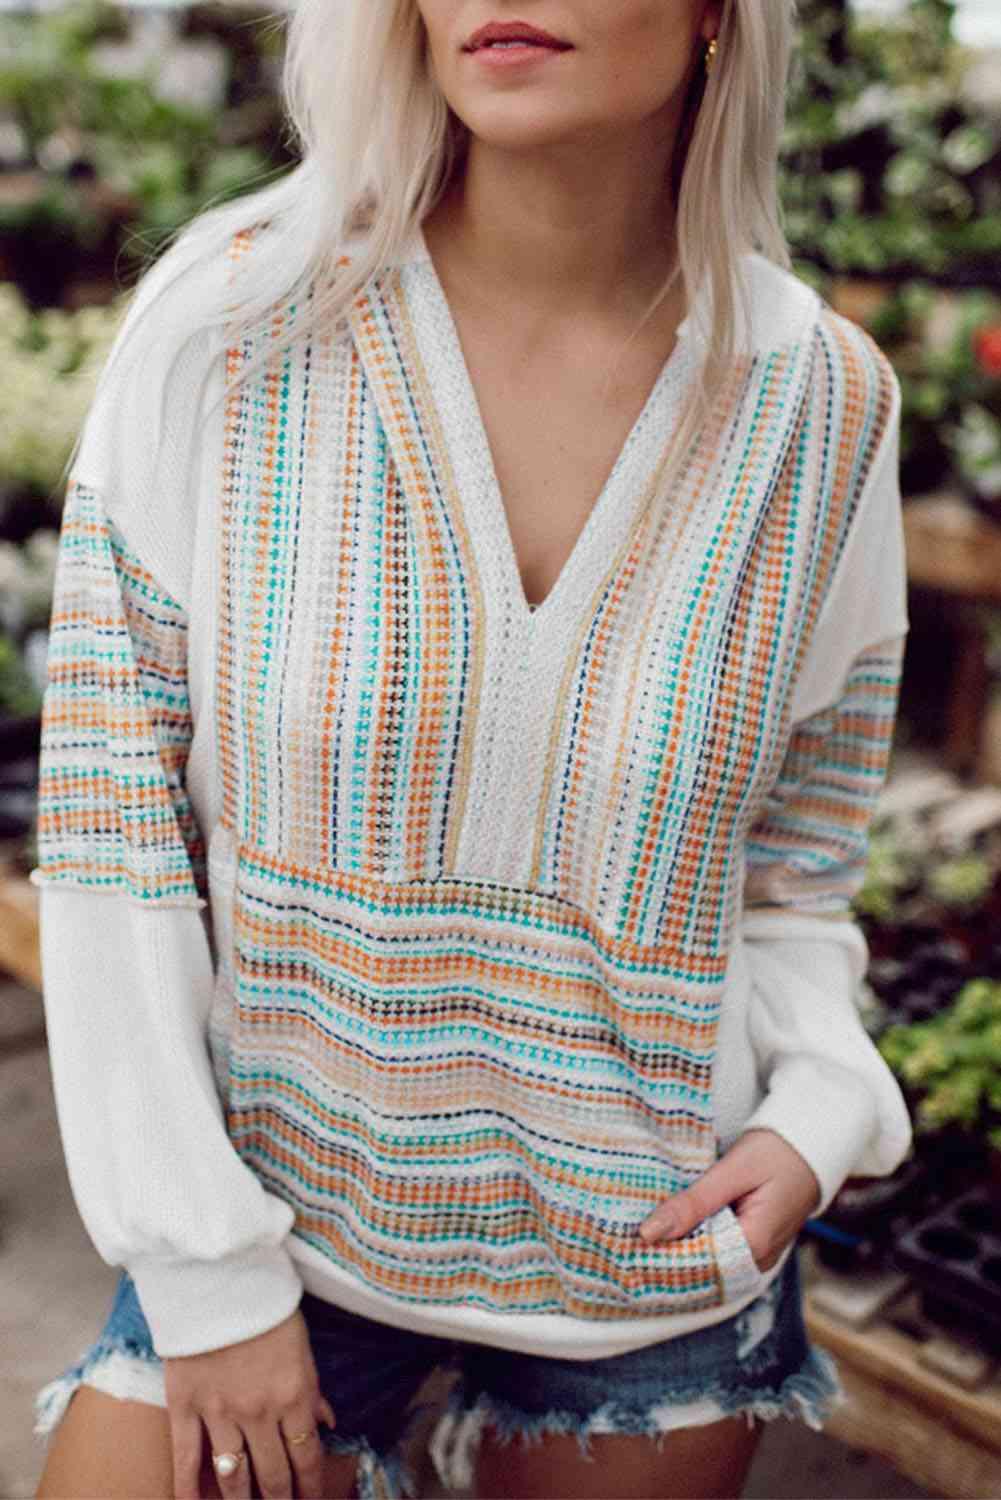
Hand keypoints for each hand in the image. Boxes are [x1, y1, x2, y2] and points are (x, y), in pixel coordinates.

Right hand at [163, 1307, 336, 1499]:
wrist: (219, 1279)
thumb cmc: (266, 1306)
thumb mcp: (302, 1345)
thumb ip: (312, 1389)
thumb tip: (327, 1423)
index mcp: (294, 1396)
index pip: (307, 1458)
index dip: (310, 1488)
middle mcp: (259, 1412)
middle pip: (272, 1474)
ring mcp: (220, 1412)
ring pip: (233, 1475)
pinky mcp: (185, 1405)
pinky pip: (186, 1456)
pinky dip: (188, 1487)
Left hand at [637, 1128, 820, 1271]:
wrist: (811, 1145)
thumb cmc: (777, 1152)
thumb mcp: (731, 1171)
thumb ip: (692, 1203)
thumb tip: (648, 1233)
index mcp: (755, 1246)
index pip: (698, 1267)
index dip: (663, 1259)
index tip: (629, 1246)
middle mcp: (758, 1261)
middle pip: (702, 1269)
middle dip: (667, 1254)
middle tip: (627, 1239)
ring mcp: (758, 1256)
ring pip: (709, 1261)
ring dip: (679, 1246)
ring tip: (644, 1233)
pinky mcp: (753, 1245)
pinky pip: (719, 1250)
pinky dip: (696, 1239)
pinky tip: (674, 1226)